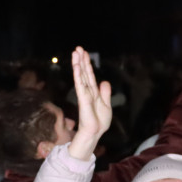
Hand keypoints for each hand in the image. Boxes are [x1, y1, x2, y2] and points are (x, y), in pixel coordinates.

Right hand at [68, 46, 111, 160]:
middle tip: (78, 47)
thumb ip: (105, 93)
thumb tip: (104, 81)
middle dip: (81, 60)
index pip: (90, 75)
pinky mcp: (83, 99)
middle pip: (84, 72)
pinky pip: (80, 84)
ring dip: (78, 64)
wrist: (95, 133)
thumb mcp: (106, 105)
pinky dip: (79, 75)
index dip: (87, 64)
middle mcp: (87, 91)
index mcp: (93, 92)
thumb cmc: (99, 122)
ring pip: (81, 76)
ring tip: (75, 52)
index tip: (84, 53)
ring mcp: (84, 94)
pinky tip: (77, 66)